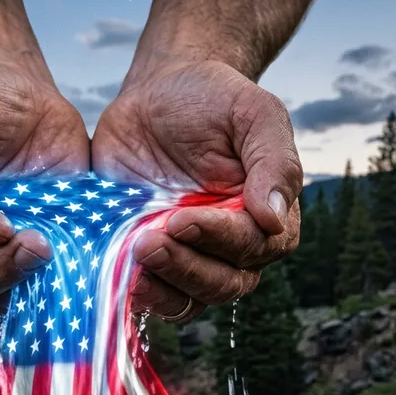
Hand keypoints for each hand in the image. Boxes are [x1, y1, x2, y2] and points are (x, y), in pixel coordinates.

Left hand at [92, 59, 301, 320]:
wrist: (157, 95)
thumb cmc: (212, 100)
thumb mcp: (253, 114)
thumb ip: (274, 162)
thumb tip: (275, 219)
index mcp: (265, 217)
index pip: (253, 246)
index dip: (221, 239)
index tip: (184, 218)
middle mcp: (231, 248)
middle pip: (222, 283)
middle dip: (186, 268)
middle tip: (150, 242)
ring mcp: (190, 258)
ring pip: (188, 299)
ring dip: (163, 287)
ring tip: (135, 258)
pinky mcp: (152, 262)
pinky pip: (152, 297)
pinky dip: (139, 295)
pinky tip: (121, 276)